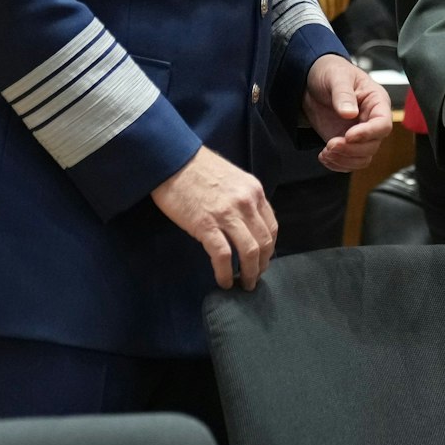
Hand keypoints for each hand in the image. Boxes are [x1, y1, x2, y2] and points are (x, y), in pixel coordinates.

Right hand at [151, 147, 276, 289]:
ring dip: (249, 273)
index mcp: (254, 191)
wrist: (173, 159)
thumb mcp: (232, 179)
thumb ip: (243, 199)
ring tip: (243, 284)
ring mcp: (227, 214)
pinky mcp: (206, 225)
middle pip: (264, 242)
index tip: (263, 260)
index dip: (269, 249)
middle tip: (254, 278)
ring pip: (249, 252)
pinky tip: (224, 281)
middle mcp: (246, 203)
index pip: (271, 226)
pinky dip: (226, 273)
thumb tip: (246, 224)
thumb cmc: (199, 168)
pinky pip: (223, 256)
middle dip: (262, 265)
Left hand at [302, 54, 393, 171]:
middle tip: (330, 144)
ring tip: (326, 152)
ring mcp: (359, 134)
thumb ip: (343, 94)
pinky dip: (337, 164)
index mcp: (376, 101)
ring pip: (363, 157)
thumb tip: (349, 113)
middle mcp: (371, 120)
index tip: (348, 135)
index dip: (368, 133)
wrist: (311, 81)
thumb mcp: (336, 77)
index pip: (383, 124)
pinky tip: (324, 156)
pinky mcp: (346, 144)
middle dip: (351, 149)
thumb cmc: (330, 72)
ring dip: (344, 160)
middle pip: (373, 145)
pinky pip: (349, 162)